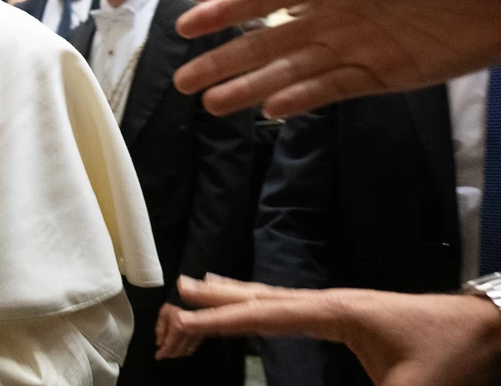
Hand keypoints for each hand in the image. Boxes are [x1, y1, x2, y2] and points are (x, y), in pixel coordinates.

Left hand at [155, 302, 203, 359]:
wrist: (193, 295)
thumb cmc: (176, 301)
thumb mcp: (163, 312)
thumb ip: (160, 329)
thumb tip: (158, 343)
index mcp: (178, 327)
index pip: (170, 346)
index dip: (163, 353)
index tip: (158, 356)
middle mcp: (190, 333)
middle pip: (179, 351)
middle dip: (170, 354)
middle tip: (164, 354)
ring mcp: (198, 333)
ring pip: (188, 350)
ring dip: (179, 353)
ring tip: (171, 351)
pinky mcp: (204, 333)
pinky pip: (195, 346)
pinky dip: (187, 349)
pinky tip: (182, 346)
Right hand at [174, 0, 500, 117]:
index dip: (225, 14)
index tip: (185, 29)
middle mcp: (336, 14)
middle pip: (268, 43)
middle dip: (224, 62)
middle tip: (182, 83)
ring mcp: (358, 46)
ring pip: (292, 71)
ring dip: (253, 88)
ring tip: (212, 106)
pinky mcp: (386, 74)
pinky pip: (335, 88)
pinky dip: (303, 98)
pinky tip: (272, 107)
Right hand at [176, 275, 500, 385]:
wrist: (490, 324)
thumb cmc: (453, 353)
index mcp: (335, 312)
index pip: (263, 316)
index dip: (219, 321)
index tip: (179, 322)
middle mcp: (327, 301)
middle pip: (257, 297)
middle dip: (212, 301)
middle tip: (171, 299)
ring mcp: (336, 303)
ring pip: (269, 297)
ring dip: (229, 296)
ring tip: (192, 287)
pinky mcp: (346, 313)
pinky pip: (287, 304)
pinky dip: (256, 301)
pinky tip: (250, 301)